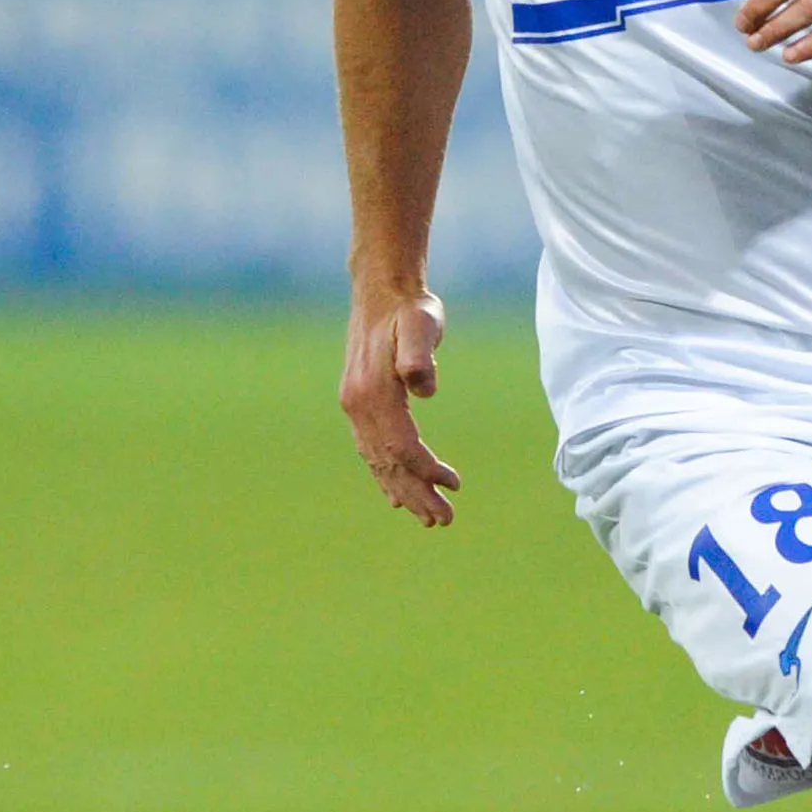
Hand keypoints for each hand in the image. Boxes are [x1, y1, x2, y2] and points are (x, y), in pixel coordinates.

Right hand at [338, 288, 461, 525]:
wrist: (382, 290)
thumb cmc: (409, 309)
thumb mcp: (422, 323)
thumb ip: (420, 355)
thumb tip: (425, 388)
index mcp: (372, 394)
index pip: (402, 447)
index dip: (427, 471)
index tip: (455, 486)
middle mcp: (358, 406)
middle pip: (389, 463)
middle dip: (417, 495)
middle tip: (444, 521)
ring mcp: (356, 407)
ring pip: (379, 461)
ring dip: (404, 491)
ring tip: (428, 517)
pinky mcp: (360, 403)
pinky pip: (371, 450)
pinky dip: (385, 475)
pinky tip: (396, 495)